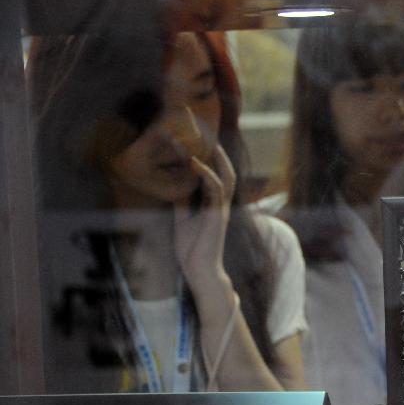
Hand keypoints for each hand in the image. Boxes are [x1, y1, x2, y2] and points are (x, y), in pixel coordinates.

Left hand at [173, 144, 235, 291]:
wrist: (199, 269)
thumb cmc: (192, 249)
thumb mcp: (182, 220)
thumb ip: (183, 203)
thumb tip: (175, 187)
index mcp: (214, 205)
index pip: (216, 176)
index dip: (210, 159)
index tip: (199, 142)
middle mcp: (221, 204)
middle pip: (226, 172)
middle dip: (219, 153)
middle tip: (208, 134)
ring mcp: (221, 208)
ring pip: (226, 176)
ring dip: (215, 158)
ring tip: (206, 141)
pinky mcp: (218, 214)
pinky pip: (216, 189)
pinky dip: (206, 174)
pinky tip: (195, 162)